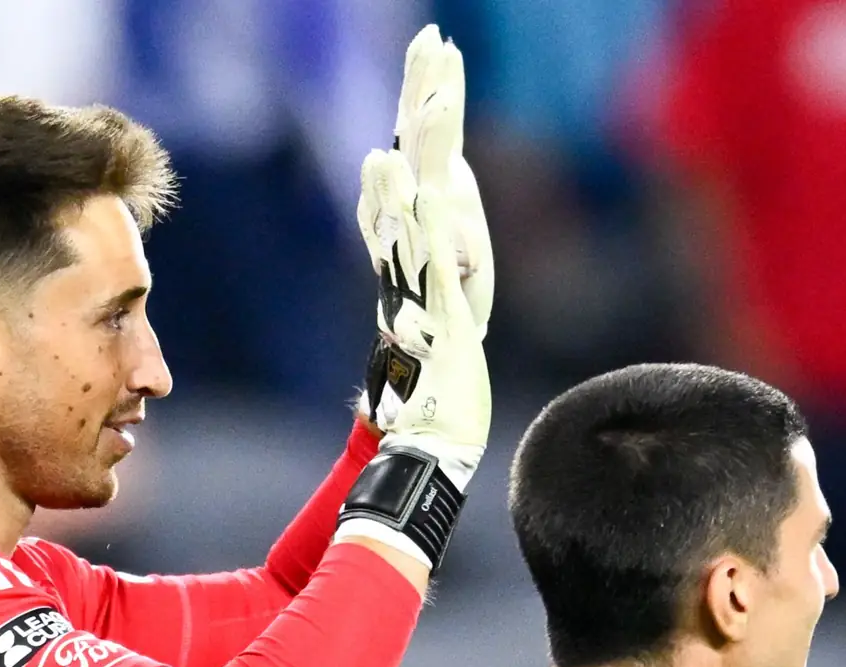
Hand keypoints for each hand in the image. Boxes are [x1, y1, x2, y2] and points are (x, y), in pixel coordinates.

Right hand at [359, 47, 489, 477]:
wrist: (426, 446)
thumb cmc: (438, 389)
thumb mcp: (454, 314)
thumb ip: (449, 269)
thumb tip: (452, 234)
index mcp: (420, 251)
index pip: (422, 168)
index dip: (427, 114)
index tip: (436, 62)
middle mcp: (409, 254)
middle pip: (414, 158)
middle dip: (423, 95)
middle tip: (432, 38)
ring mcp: (413, 275)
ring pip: (414, 187)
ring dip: (421, 130)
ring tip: (431, 75)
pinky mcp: (425, 303)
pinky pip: (412, 243)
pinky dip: (398, 200)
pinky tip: (391, 160)